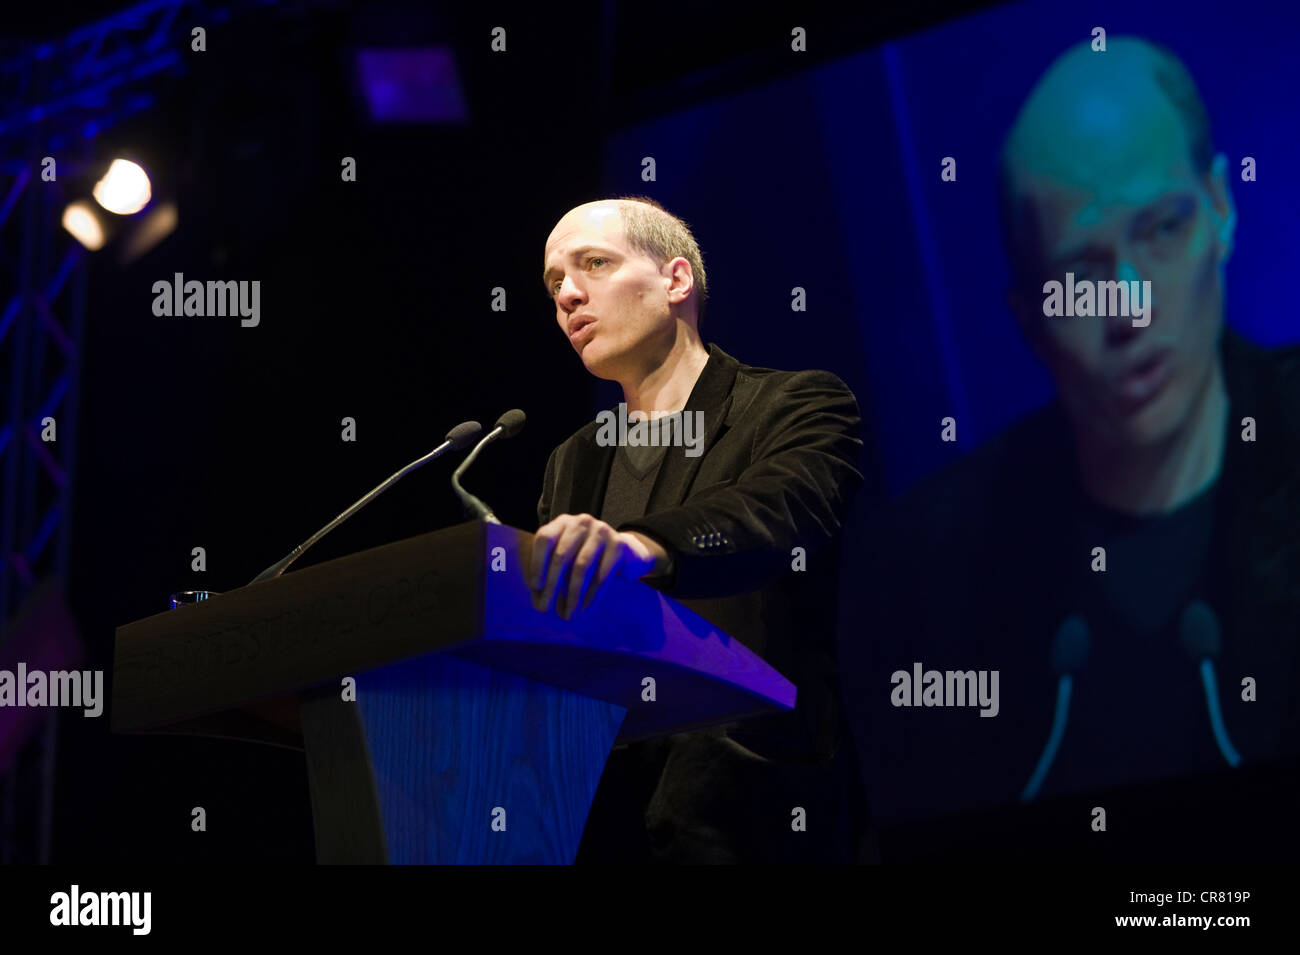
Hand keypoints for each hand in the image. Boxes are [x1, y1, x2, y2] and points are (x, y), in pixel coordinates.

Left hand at [528, 514, 669, 619]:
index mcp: (563, 523)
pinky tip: (585, 608)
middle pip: (562, 555)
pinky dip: (591, 595)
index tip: (535, 587)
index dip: (537, 563)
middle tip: (546, 608)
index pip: (544, 539)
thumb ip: (549, 576)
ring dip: (572, 595)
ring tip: (568, 614)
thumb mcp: (566, 561)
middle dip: (552, 585)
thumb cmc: (587, 559)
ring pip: (582, 567)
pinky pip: (602, 575)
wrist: (625, 553)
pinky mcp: (619, 546)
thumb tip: (538, 602)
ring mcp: (602, 531)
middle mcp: (582, 522)